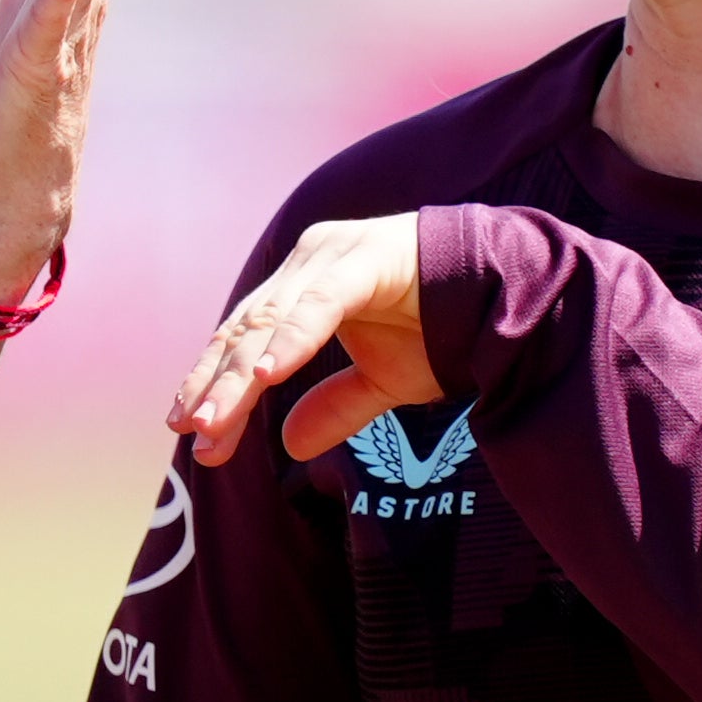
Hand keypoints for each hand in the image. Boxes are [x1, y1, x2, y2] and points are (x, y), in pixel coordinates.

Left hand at [171, 214, 440, 467]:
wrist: (508, 295)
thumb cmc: (443, 330)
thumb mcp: (382, 382)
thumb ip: (335, 407)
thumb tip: (290, 445)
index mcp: (303, 288)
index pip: (245, 342)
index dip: (216, 387)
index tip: (193, 437)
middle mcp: (308, 265)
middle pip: (247, 333)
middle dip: (217, 388)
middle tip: (194, 436)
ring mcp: (333, 256)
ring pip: (272, 323)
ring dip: (240, 376)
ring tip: (214, 419)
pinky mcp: (366, 259)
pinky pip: (321, 304)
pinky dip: (292, 340)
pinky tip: (269, 376)